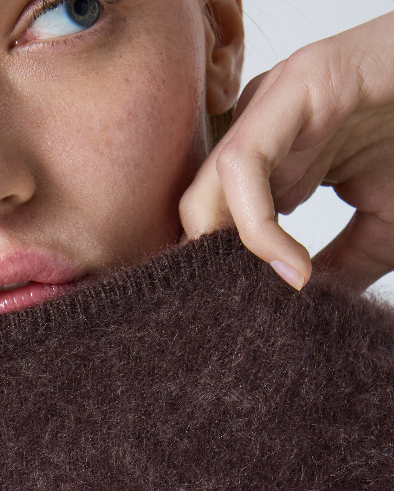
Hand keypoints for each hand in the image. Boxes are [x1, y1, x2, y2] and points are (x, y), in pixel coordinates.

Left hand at [180, 11, 393, 292]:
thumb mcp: (378, 228)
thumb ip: (338, 269)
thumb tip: (301, 315)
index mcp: (274, 166)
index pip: (212, 227)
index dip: (217, 278)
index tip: (245, 321)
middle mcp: (262, 136)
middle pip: (197, 213)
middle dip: (211, 271)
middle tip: (246, 314)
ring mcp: (272, 108)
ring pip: (206, 190)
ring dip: (225, 253)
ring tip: (275, 290)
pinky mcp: (292, 86)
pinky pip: (244, 164)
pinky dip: (255, 226)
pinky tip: (291, 266)